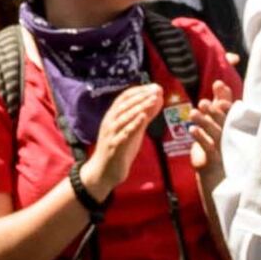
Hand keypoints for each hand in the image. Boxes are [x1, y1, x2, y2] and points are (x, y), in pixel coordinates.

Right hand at [78, 82, 164, 201]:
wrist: (103, 173)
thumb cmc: (119, 150)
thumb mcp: (133, 131)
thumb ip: (144, 117)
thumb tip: (157, 100)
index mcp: (113, 116)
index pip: (124, 97)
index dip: (139, 90)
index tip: (153, 86)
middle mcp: (110, 122)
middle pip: (125, 104)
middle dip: (141, 95)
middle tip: (156, 89)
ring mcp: (111, 134)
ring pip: (124, 116)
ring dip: (139, 106)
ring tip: (152, 99)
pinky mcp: (114, 147)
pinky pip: (124, 133)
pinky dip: (133, 124)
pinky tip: (143, 117)